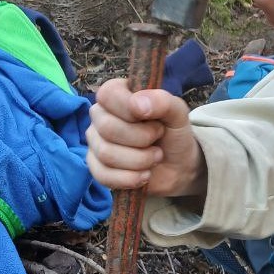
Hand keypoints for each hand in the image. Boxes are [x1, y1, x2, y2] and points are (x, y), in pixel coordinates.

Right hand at [86, 79, 206, 198]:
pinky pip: (102, 176)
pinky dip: (130, 179)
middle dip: (142, 139)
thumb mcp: (178, 113)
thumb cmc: (173, 133)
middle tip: (158, 139)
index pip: (108, 94)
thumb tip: (137, 105)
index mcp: (116, 94)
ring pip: (106, 154)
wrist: (178, 166)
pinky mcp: (97, 168)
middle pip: (107, 128)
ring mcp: (96, 142)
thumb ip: (162, 101)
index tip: (153, 118)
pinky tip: (144, 174)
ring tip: (155, 156)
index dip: (130, 109)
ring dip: (140, 160)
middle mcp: (100, 116)